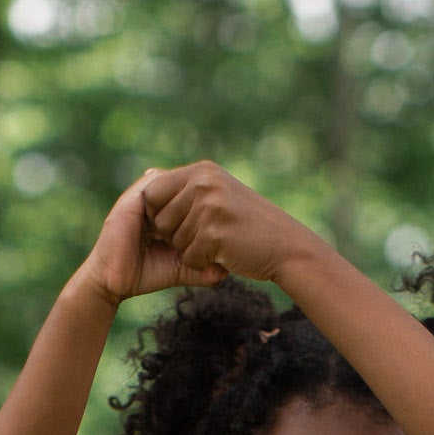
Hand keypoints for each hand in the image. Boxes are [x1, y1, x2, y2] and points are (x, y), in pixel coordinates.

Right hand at [81, 174, 227, 304]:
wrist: (114, 281)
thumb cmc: (145, 274)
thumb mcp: (181, 268)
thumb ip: (202, 268)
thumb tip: (227, 271)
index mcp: (169, 212)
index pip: (194, 195)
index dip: (210, 202)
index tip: (227, 214)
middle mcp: (156, 201)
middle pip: (186, 184)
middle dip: (203, 194)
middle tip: (222, 207)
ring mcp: (142, 197)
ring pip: (173, 182)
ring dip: (188, 194)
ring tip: (204, 211)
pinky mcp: (130, 201)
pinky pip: (153, 186)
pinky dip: (168, 195)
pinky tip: (183, 214)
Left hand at [142, 161, 313, 285]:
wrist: (286, 245)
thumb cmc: (249, 224)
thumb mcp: (218, 193)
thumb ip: (186, 187)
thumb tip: (148, 175)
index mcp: (202, 171)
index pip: (153, 191)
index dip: (159, 214)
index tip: (179, 225)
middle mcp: (203, 182)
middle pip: (160, 219)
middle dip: (175, 236)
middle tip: (205, 237)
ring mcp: (209, 206)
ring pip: (174, 241)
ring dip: (192, 251)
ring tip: (220, 243)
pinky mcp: (214, 232)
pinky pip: (190, 257)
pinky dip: (204, 263)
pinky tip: (225, 255)